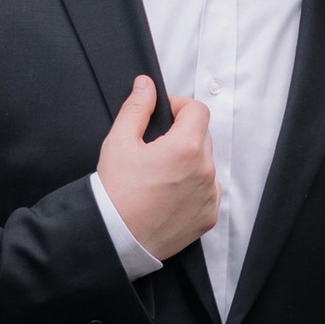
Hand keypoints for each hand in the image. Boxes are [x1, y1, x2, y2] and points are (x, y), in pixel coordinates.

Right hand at [98, 75, 218, 260]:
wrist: (115, 237)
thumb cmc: (115, 191)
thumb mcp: (119, 142)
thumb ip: (137, 108)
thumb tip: (146, 85)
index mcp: (186, 147)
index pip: (197, 110)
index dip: (179, 107)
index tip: (163, 116)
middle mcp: (205, 171)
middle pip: (203, 136)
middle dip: (182, 134)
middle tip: (156, 148)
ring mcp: (209, 196)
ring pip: (206, 165)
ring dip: (189, 162)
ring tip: (160, 174)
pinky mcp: (208, 216)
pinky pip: (208, 192)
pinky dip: (194, 188)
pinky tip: (169, 194)